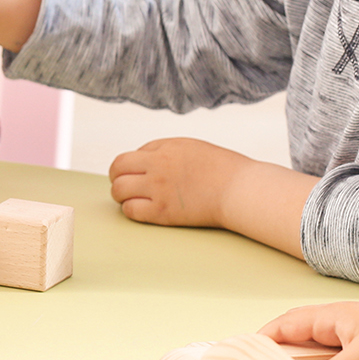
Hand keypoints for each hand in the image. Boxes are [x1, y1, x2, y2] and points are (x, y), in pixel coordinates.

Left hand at [107, 138, 251, 226]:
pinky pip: (131, 210)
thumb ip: (166, 151)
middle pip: (118, 169)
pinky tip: (141, 209)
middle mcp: (157, 166)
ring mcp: (158, 189)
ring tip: (130, 198)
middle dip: (118, 177)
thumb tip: (144, 159)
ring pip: (119, 190)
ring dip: (121, 194)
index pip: (132, 154)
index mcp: (166, 148)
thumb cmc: (223, 169)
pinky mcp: (163, 212)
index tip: (136, 174)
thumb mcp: (192, 148)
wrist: (240, 189)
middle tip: (125, 185)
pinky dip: (130, 210)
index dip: (131, 165)